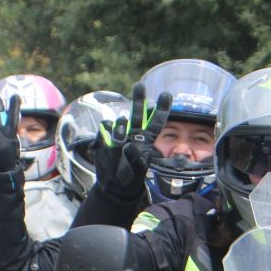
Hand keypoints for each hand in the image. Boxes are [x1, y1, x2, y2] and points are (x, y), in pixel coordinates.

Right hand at [94, 82, 173, 198]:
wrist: (112, 185)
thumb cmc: (130, 178)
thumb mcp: (137, 172)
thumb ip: (135, 159)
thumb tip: (128, 145)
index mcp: (146, 139)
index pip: (156, 121)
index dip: (161, 108)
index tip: (166, 94)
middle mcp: (134, 132)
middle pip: (138, 112)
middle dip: (139, 98)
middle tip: (139, 85)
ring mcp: (119, 133)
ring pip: (120, 121)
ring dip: (120, 129)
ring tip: (118, 143)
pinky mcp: (104, 137)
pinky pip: (105, 127)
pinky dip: (106, 134)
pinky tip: (107, 144)